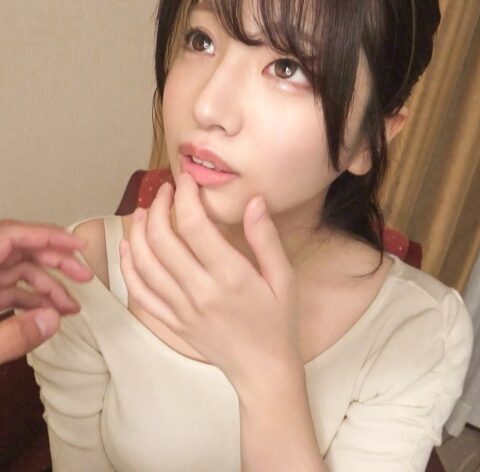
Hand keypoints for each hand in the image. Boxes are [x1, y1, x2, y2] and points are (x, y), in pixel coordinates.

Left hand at [0, 220, 92, 362]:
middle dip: (57, 263)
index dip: (48, 236)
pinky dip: (33, 300)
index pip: (11, 235)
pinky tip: (51, 314)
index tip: (79, 244)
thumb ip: (11, 335)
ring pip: (18, 273)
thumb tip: (53, 321)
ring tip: (72, 307)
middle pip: (21, 252)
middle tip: (85, 277)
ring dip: (49, 287)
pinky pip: (11, 291)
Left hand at [120, 172, 302, 394]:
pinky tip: (128, 248)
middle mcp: (199, 292)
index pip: (195, 226)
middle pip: (162, 240)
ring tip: (143, 211)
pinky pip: (140, 294)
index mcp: (230, 277)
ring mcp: (180, 310)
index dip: (185, 196)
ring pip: (144, 264)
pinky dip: (128, 267)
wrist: (263, 370)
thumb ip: (266, 239)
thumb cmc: (278, 323)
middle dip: (158, 207)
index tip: (185, 180)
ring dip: (138, 232)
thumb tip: (255, 201)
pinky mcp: (172, 323)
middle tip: (164, 190)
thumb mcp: (284, 279)